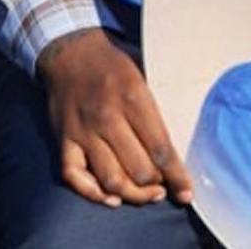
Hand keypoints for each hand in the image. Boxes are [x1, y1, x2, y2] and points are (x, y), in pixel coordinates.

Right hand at [36, 28, 193, 207]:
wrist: (70, 51)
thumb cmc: (113, 65)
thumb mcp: (143, 75)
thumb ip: (155, 110)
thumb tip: (176, 150)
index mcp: (133, 97)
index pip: (160, 148)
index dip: (177, 176)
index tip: (186, 193)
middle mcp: (107, 116)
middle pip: (138, 169)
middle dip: (156, 186)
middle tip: (164, 187)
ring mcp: (83, 130)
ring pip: (111, 180)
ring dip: (133, 195)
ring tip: (146, 194)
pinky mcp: (64, 139)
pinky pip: (75, 178)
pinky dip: (94, 194)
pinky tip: (112, 198)